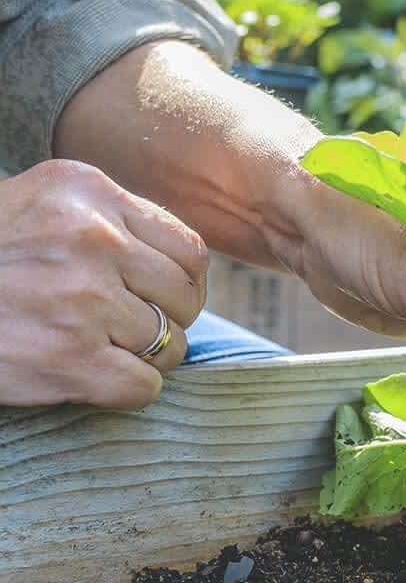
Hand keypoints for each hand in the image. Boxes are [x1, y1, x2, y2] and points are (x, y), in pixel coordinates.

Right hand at [0, 161, 208, 409]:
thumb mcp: (38, 209)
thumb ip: (108, 223)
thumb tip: (187, 272)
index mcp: (87, 192)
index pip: (189, 251)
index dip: (180, 285)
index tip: (152, 298)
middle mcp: (91, 238)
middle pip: (185, 299)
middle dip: (166, 322)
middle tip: (123, 330)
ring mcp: (82, 299)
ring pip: (170, 345)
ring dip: (142, 358)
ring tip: (95, 348)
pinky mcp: (70, 357)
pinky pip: (145, 386)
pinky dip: (127, 390)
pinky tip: (90, 377)